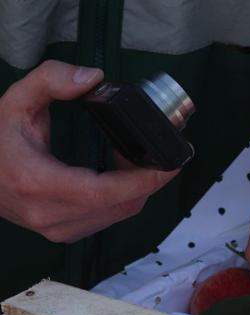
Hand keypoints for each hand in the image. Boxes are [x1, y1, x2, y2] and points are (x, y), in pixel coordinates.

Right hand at [0, 60, 178, 241]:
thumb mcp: (14, 102)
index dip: (142, 181)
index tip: (168, 164)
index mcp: (38, 185)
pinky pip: (109, 218)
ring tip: (134, 159)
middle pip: (121, 205)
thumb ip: (50, 80)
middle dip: (147, 179)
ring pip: (119, 214)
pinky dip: (123, 198)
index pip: (104, 192)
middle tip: (154, 151)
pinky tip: (119, 177)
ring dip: (136, 189)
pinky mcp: (66, 234)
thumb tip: (92, 78)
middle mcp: (50, 215)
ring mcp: (59, 230)